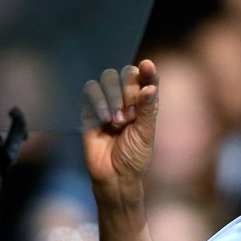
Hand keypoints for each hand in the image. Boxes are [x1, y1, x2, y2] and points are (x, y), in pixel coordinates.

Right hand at [81, 61, 158, 189]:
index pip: (147, 80)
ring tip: (118, 121)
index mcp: (145, 104)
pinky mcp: (90, 108)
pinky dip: (99, 100)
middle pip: (127, 75)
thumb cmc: (134, 156)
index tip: (147, 66)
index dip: (148, 71)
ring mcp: (108, 102)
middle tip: (130, 115)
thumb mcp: (145, 134)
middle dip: (129, 91)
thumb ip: (147, 109)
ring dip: (115, 97)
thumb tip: (149, 87)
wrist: (114, 175)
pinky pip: (91, 89)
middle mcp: (127, 100)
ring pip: (109, 78)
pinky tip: (104, 118)